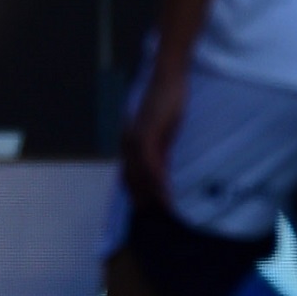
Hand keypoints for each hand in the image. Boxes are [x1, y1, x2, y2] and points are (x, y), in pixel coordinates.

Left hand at [120, 67, 185, 212]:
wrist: (168, 78)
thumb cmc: (167, 101)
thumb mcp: (162, 131)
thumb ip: (160, 151)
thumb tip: (161, 172)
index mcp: (130, 143)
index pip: (129, 175)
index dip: (137, 194)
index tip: (146, 211)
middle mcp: (128, 143)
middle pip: (131, 179)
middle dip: (142, 200)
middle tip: (155, 217)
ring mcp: (135, 139)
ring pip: (139, 174)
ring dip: (150, 194)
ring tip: (163, 211)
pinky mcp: (147, 134)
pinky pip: (151, 162)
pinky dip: (157, 179)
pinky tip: (165, 192)